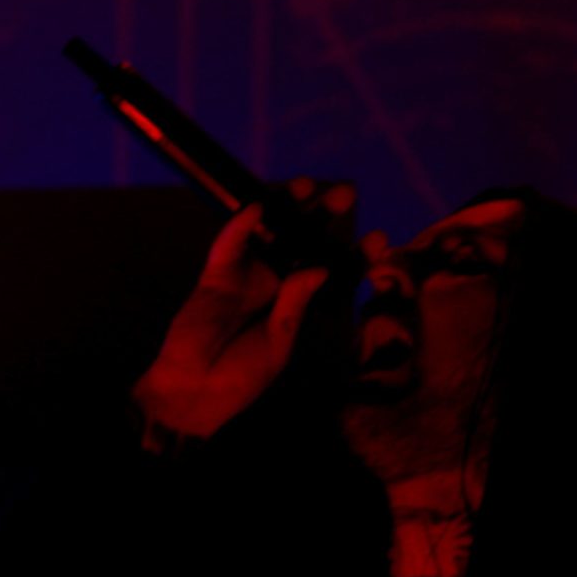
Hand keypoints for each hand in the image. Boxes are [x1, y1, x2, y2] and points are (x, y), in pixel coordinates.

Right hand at [132, 177, 356, 440]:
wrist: (196, 391)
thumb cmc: (241, 376)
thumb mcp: (278, 344)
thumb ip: (295, 305)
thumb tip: (319, 269)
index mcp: (299, 302)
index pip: (332, 271)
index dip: (354, 255)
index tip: (380, 237)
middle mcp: (276, 281)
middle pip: (303, 240)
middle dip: (323, 217)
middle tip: (346, 194)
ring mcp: (246, 274)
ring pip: (269, 232)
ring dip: (286, 207)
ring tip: (308, 185)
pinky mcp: (216, 274)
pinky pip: (229, 245)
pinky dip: (240, 226)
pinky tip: (257, 208)